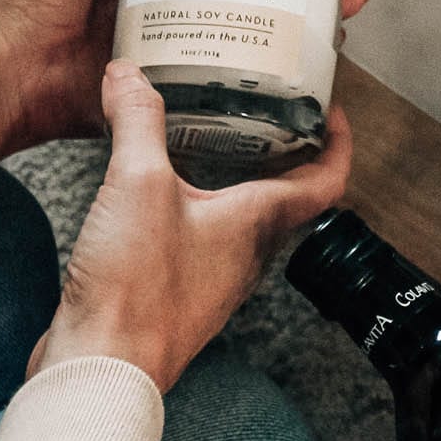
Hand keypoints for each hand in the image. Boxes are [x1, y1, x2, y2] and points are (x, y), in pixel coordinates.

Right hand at [33, 62, 352, 392]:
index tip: (331, 110)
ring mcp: (214, 275)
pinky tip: (161, 190)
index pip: (327, 180)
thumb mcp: (137, 183)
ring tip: (214, 137)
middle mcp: (246, 252)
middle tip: (266, 109)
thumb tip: (129, 74)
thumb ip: (136, 122)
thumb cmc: (135, 288)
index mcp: (258, 222)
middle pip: (285, 196)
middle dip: (282, 150)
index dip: (339, 142)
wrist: (102, 366)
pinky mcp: (178, 291)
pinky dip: (196, 204)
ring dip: (237, 176)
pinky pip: (203, 238)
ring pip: (241, 217)